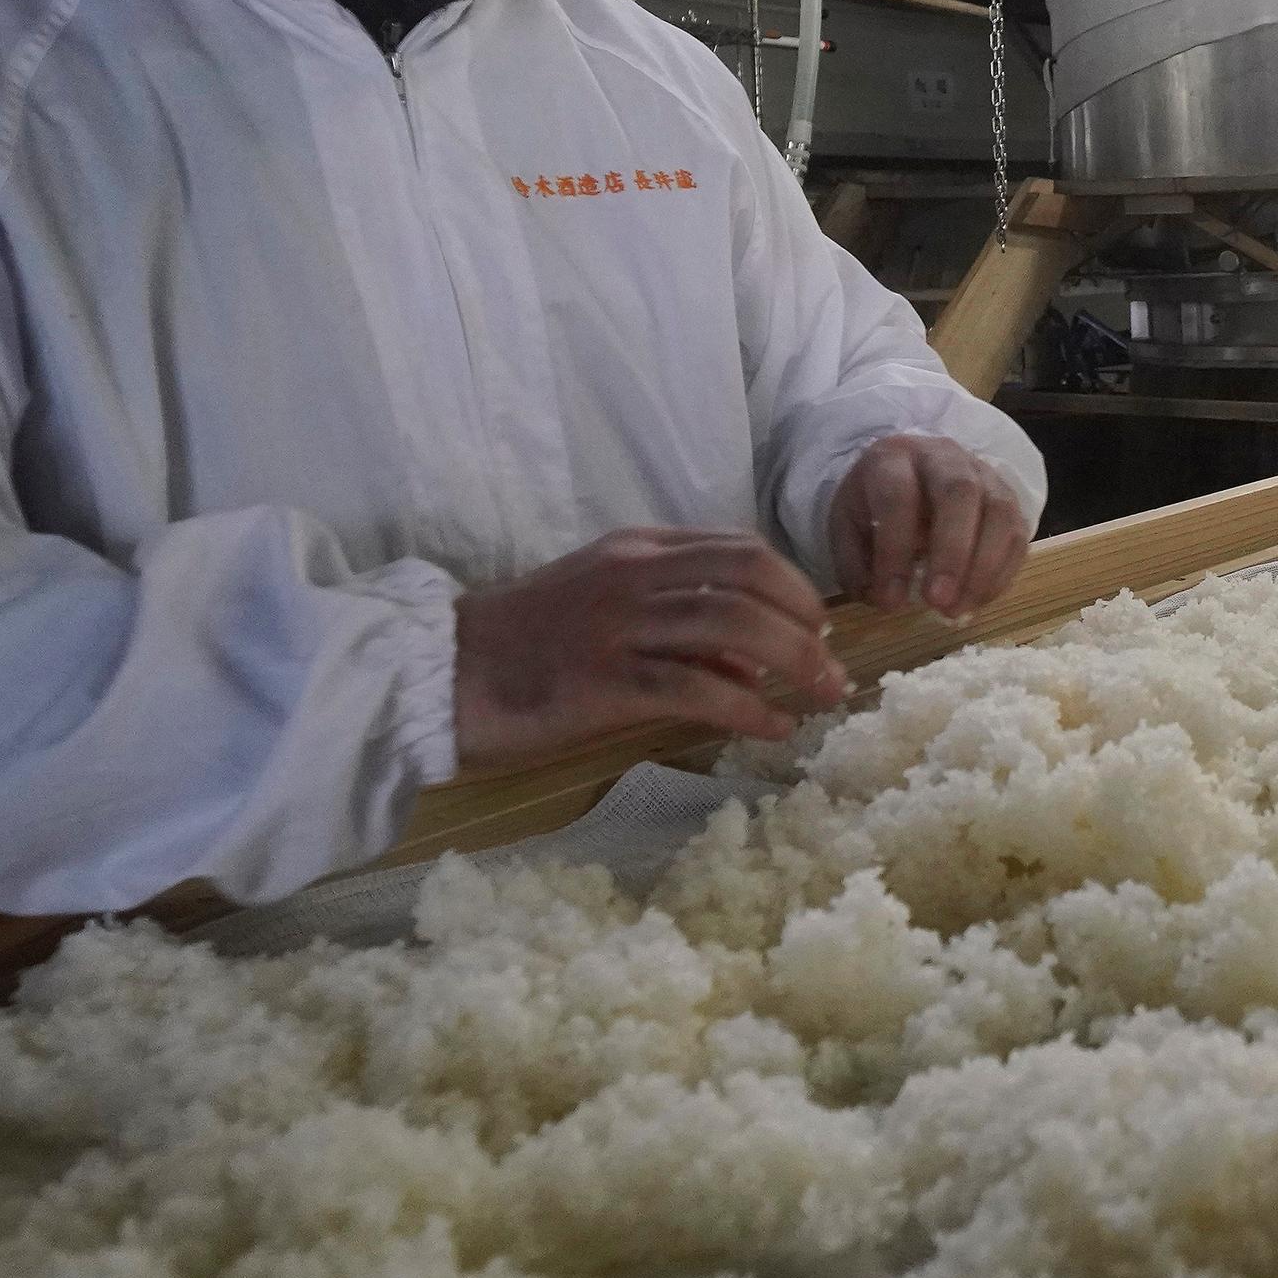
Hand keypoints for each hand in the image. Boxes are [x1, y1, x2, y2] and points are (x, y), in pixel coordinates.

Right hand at [452, 527, 848, 768]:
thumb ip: (677, 622)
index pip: (738, 549)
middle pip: (749, 577)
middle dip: (806, 621)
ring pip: (733, 624)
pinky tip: (771, 728)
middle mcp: (633, 575)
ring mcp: (618, 625)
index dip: (792, 586)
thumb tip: (752, 660)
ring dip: (793, 661)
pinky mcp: (603, 681)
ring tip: (820, 697)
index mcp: (636, 550)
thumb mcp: (605, 607)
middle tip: (831, 666)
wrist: (445, 675)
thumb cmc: (527, 647)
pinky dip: (747, 707)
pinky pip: (696, 688)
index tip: (817, 625)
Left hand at [830, 433, 1029, 617]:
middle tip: (938, 602)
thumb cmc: (874, 506)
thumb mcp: (848, 527)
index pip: (898, 497)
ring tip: (958, 610)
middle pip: (960, 493)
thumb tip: (883, 598)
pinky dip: (1001, 574)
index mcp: (893, 459)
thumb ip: (854, 564)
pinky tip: (976, 601)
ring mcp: (984, 475)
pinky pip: (1018, 535)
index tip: (890, 600)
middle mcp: (944, 457)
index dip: (895, 550)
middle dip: (952, 553)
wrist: (907, 477)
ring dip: (983, 568)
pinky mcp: (1010, 501)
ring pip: (999, 512)